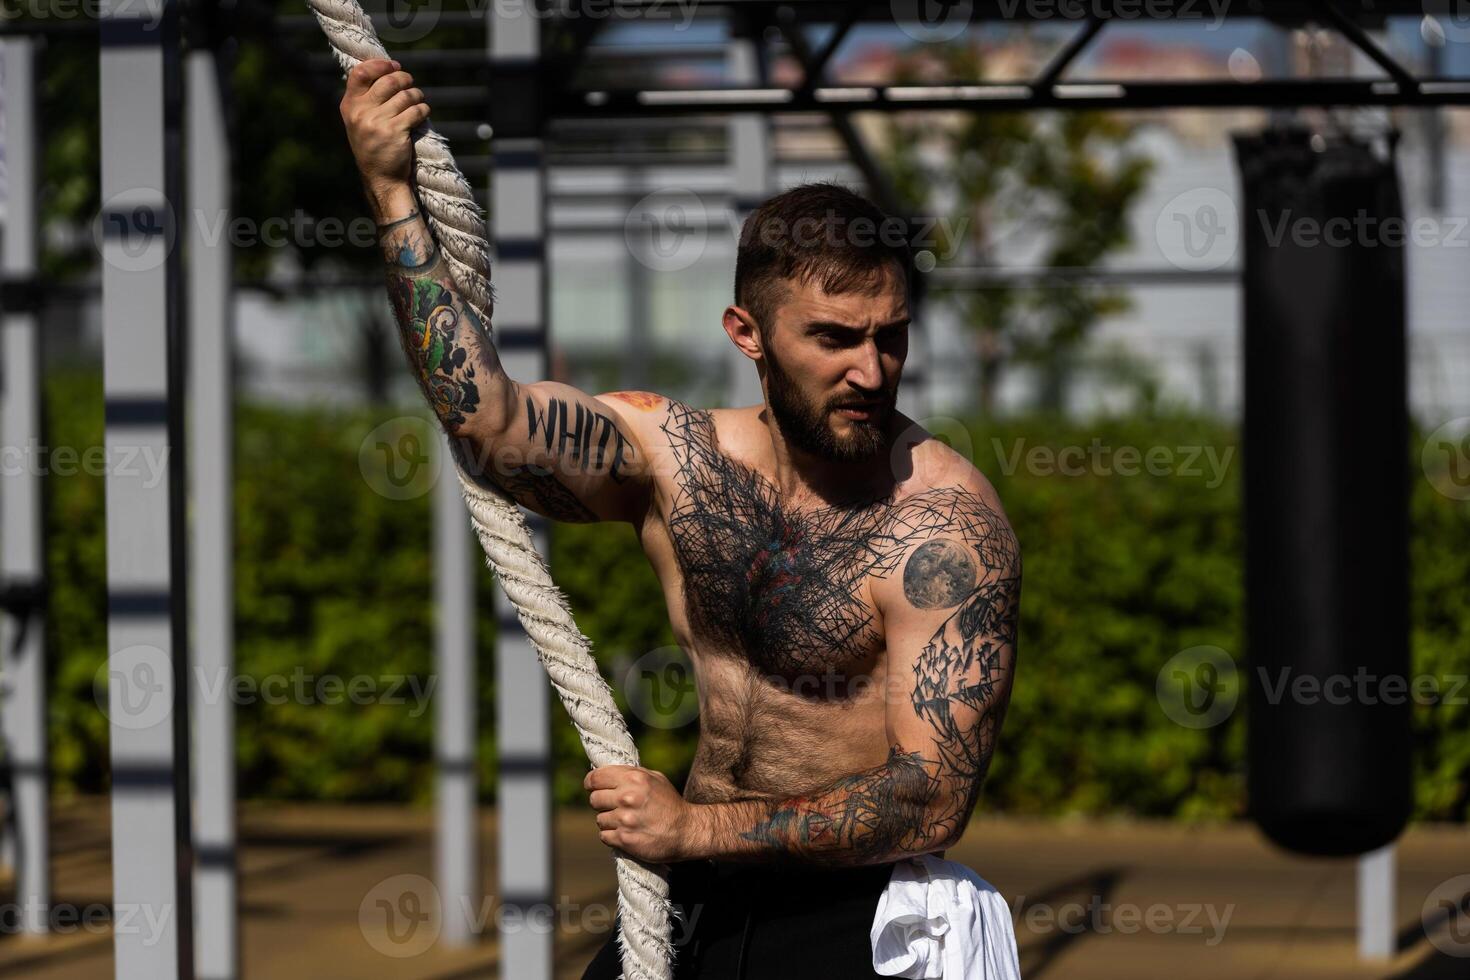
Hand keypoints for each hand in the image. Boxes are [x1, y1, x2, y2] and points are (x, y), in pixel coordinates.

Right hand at [339, 58, 427, 214]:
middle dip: (404, 78)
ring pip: (405, 95)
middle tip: (410, 83)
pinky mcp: (395, 132)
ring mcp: (377, 122)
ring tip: (418, 100)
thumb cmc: (373, 145)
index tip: (393, 65)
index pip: (359, 73)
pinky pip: (415, 110)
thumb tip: (386, 69)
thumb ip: (366, 98)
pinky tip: (422, 113)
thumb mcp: (359, 121)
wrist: (380, 177)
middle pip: (388, 81)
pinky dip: (423, 110)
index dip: (379, 64)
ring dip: (417, 95)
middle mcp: (360, 112)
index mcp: (349, 106)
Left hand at [584, 765, 698, 863]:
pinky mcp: (625, 839)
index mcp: (634, 779)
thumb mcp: (655, 778)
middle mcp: (627, 798)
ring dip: (608, 821)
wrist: (686, 831)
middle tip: (613, 806)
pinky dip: (612, 836)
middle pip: (593, 799)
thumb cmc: (670, 803)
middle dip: (601, 803)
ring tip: (624, 821)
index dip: (591, 783)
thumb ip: (630, 774)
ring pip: (599, 819)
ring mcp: (625, 820)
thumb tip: (605, 773)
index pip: (595, 778)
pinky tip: (625, 833)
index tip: (593, 787)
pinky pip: (604, 836)